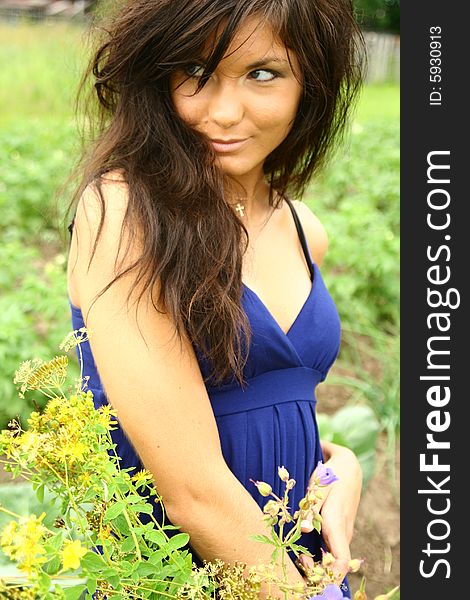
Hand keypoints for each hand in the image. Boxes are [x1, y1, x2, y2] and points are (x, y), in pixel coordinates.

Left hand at [300, 442, 361, 580]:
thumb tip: (303, 529)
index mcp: (337, 526)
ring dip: (317, 562)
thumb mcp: (318, 489)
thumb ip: (310, 510)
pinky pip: (332, 548)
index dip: (328, 576)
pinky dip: (320, 554)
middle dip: (317, 571)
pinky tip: (304, 549)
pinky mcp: (339, 529)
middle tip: (297, 565)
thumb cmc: (331, 476)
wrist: (348, 467)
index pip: (341, 563)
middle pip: (335, 565)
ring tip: (298, 558)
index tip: (310, 577)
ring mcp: (342, 532)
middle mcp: (343, 534)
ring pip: (333, 557)